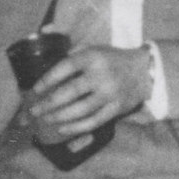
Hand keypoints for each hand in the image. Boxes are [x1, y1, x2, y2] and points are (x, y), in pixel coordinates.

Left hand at [25, 45, 152, 141]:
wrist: (144, 71)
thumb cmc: (112, 60)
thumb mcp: (94, 49)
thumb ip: (72, 52)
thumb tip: (45, 51)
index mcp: (93, 57)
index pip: (65, 67)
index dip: (48, 79)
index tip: (36, 89)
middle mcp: (102, 75)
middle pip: (70, 92)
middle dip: (48, 103)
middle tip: (34, 110)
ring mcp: (110, 93)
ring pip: (80, 110)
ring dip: (59, 116)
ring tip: (46, 119)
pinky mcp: (117, 108)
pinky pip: (93, 121)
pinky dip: (76, 127)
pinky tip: (63, 129)